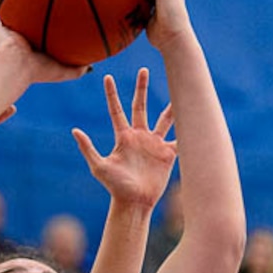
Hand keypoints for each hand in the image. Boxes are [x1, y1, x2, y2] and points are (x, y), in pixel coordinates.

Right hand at [0, 0, 86, 84]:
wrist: (17, 68)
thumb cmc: (40, 70)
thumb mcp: (65, 70)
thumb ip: (78, 68)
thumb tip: (93, 67)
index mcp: (35, 47)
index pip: (40, 31)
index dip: (45, 20)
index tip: (54, 6)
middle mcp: (20, 39)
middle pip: (23, 19)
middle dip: (27, 7)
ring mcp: (6, 34)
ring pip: (5, 14)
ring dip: (7, 1)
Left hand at [71, 68, 175, 209]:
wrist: (134, 203)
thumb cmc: (115, 187)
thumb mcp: (99, 167)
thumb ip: (88, 148)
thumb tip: (74, 129)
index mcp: (123, 137)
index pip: (116, 110)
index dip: (111, 94)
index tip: (106, 77)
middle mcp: (139, 136)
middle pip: (140, 106)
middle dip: (142, 88)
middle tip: (143, 70)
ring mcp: (155, 144)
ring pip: (165, 119)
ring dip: (171, 104)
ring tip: (179, 87)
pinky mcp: (168, 154)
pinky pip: (181, 140)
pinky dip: (188, 131)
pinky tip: (197, 118)